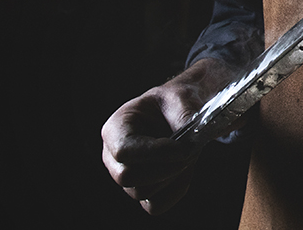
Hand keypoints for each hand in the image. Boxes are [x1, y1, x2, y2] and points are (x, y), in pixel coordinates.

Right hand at [101, 58, 236, 214]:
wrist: (179, 115)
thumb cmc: (173, 103)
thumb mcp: (180, 98)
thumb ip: (184, 116)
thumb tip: (189, 142)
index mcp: (116, 128)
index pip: (124, 150)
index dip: (155, 153)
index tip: (183, 148)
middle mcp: (113, 156)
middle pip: (127, 177)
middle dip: (165, 167)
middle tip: (190, 152)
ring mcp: (125, 176)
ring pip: (143, 192)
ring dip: (173, 178)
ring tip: (189, 157)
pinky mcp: (141, 190)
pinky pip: (155, 205)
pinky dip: (175, 191)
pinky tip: (186, 172)